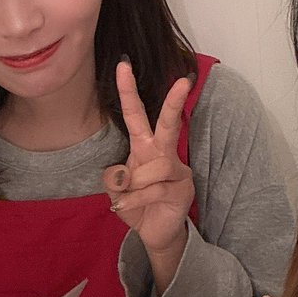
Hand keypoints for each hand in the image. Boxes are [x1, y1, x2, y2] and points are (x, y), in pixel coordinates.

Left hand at [103, 59, 194, 267]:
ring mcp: (176, 171)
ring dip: (134, 185)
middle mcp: (163, 153)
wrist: (155, 233)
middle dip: (175, 103)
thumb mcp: (116, 191)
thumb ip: (113, 178)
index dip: (128, 90)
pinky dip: (134, 200)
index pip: (136, 114)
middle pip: (170, 124)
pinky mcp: (182, 189)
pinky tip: (125, 208)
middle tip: (183, 81)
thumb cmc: (137, 205)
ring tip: (128, 197)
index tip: (123, 64)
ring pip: (153, 168)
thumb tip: (123, 173)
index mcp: (144, 146)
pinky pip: (152, 190)